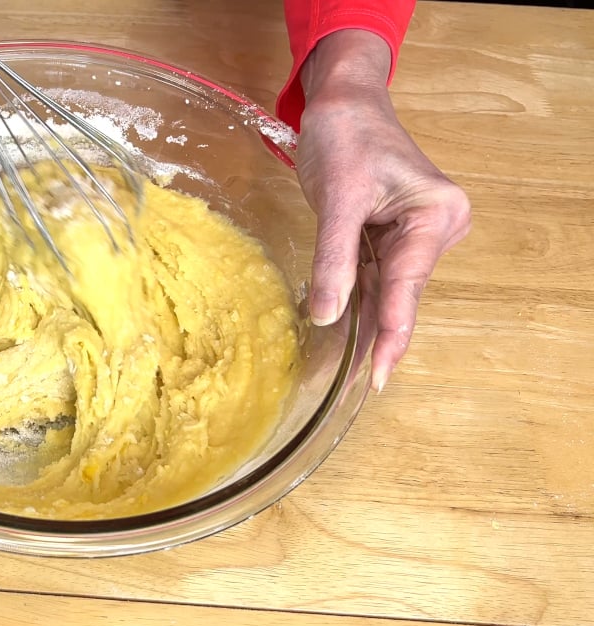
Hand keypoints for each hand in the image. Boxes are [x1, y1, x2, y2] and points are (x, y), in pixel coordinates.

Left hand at [296, 30, 471, 392]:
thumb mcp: (336, 197)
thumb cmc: (345, 134)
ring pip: (387, 289)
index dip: (392, 332)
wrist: (342, 101)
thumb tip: (326, 313)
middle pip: (402, 293)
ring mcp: (415, 234)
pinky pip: (374, 276)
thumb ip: (333, 258)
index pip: (407, 284)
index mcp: (436, 216)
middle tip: (364, 386)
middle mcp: (435, 229)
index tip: (380, 375)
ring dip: (369, 325)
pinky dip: (360, 302)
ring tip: (353, 373)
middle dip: (381, 337)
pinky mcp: (390, 236)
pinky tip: (347, 335)